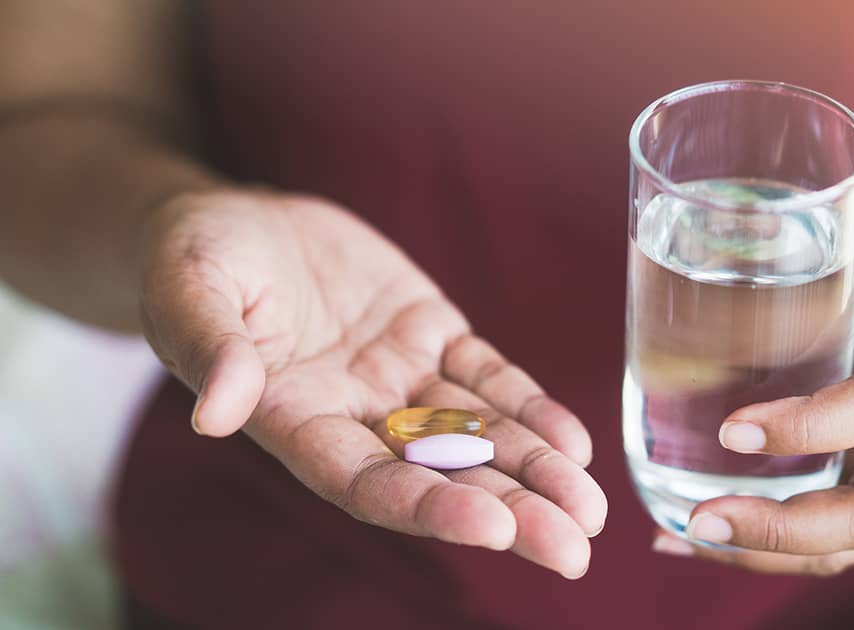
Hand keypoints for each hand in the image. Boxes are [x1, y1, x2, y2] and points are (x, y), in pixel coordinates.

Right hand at [139, 189, 605, 578]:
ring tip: (590, 510)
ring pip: (477, 435)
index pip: (366, 482)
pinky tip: (575, 444)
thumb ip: (210, 348)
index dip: (428, 505)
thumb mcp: (188, 290)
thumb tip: (215, 411)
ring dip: (535, 471)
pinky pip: (489, 379)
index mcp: (295, 421)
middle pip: (439, 475)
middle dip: (508, 512)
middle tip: (572, 549)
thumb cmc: (194, 257)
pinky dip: (530, 408)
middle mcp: (357, 414)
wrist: (235, 219)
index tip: (492, 528)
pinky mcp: (432, 335)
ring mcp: (400, 378)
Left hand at [651, 199, 853, 573]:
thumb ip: (797, 262)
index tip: (732, 432)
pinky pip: (843, 531)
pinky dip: (777, 544)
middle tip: (700, 519)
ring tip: (683, 536)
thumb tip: (688, 290)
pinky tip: (708, 537)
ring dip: (771, 550)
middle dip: (786, 528)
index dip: (815, 426)